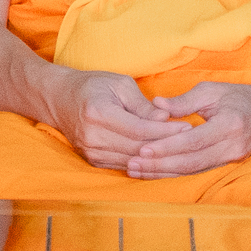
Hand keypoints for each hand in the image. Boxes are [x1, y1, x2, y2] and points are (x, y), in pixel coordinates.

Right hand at [53, 69, 185, 173]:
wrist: (58, 99)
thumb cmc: (92, 86)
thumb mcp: (119, 84)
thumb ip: (142, 105)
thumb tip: (165, 120)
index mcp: (99, 113)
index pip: (140, 129)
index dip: (166, 131)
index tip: (188, 126)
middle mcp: (93, 137)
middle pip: (138, 148)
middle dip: (167, 146)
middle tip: (192, 140)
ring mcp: (91, 152)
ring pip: (133, 161)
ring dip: (158, 158)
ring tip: (182, 151)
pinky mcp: (93, 161)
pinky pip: (124, 166)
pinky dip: (145, 164)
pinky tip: (162, 158)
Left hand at [116, 78, 250, 179]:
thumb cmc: (239, 97)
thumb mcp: (213, 90)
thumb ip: (184, 100)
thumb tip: (156, 104)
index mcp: (229, 125)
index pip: (192, 141)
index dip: (166, 147)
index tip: (141, 149)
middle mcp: (232, 147)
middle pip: (190, 163)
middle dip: (158, 166)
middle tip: (131, 165)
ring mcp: (232, 160)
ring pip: (192, 173)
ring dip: (162, 174)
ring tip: (136, 171)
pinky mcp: (228, 166)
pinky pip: (197, 173)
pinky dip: (174, 174)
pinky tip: (155, 173)